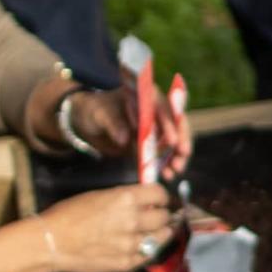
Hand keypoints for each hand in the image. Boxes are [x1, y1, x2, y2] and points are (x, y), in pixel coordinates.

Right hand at [42, 183, 173, 271]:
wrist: (51, 242)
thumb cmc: (68, 215)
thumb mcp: (98, 196)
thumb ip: (124, 199)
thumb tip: (143, 201)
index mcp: (125, 199)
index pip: (160, 194)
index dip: (161, 197)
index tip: (158, 200)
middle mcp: (133, 220)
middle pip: (164, 217)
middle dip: (162, 215)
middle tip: (156, 216)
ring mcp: (131, 244)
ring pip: (162, 237)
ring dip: (160, 233)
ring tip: (153, 232)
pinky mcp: (127, 263)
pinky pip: (149, 255)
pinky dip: (148, 249)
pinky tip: (141, 246)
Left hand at [75, 85, 189, 177]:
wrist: (88, 123)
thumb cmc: (95, 110)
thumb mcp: (101, 114)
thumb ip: (113, 123)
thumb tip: (124, 139)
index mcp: (146, 96)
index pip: (163, 107)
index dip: (170, 123)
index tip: (172, 140)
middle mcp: (155, 111)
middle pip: (176, 124)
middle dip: (181, 140)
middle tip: (182, 155)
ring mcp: (155, 129)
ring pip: (174, 141)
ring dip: (177, 156)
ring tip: (175, 169)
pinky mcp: (151, 145)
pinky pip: (164, 155)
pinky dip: (166, 165)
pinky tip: (167, 175)